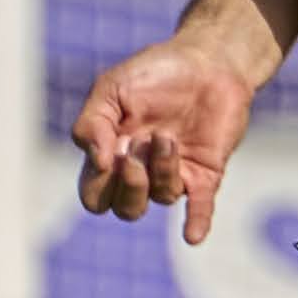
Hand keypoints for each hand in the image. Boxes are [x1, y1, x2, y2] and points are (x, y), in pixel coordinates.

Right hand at [72, 39, 257, 242]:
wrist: (206, 60)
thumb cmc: (153, 72)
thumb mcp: (111, 89)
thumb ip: (92, 123)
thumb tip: (99, 163)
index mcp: (111, 155)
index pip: (95, 194)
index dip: (99, 182)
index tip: (112, 147)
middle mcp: (141, 172)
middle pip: (125, 209)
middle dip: (129, 183)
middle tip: (137, 146)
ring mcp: (174, 174)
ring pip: (160, 197)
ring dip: (161, 168)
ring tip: (167, 135)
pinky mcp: (205, 171)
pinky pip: (200, 206)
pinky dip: (196, 222)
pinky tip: (191, 237)